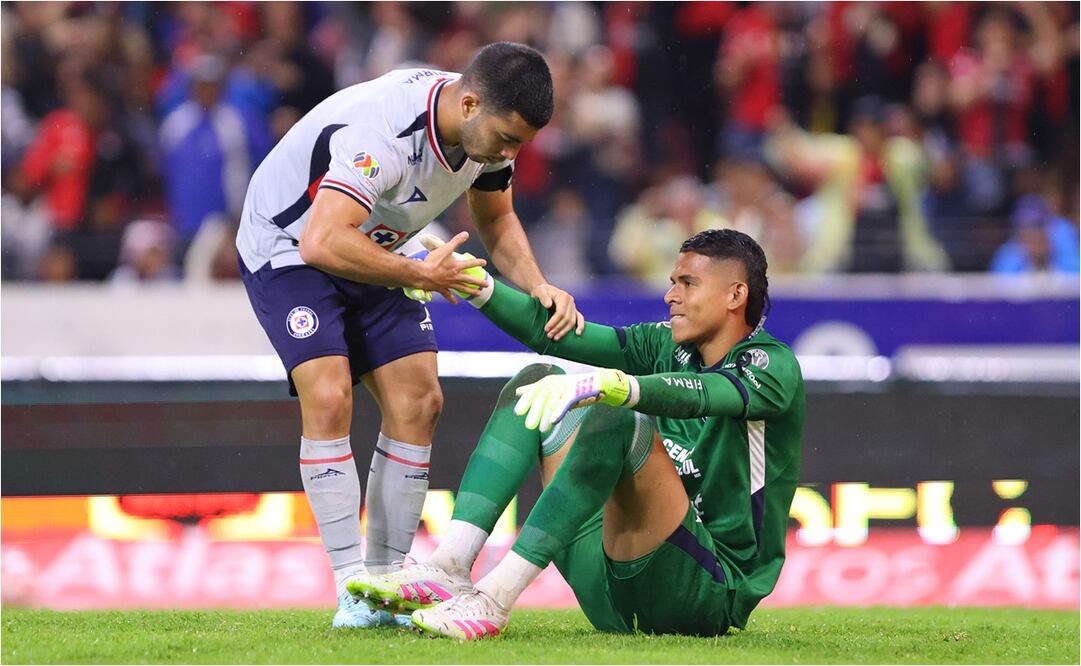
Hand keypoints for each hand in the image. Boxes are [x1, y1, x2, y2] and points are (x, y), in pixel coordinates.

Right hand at [414, 231, 488, 303]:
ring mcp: (449, 284)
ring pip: (462, 289)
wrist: (422, 274)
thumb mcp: (445, 248)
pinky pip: (448, 295)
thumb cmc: (433, 262)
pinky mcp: (442, 289)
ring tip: (478, 294)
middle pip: (470, 280)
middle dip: (479, 282)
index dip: (477, 262)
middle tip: (487, 284)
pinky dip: (452, 299)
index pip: (470, 264)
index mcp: (457, 267)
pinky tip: (456, 302)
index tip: (484, 263)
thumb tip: (466, 234)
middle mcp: (455, 277)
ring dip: (471, 292)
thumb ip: (456, 241)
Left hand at [513, 369, 635, 431]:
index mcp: (549, 381)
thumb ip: (535, 389)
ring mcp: (566, 386)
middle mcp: (556, 382)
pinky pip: (565, 403)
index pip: (534, 390)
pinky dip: (559, 411)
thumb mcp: (553, 388)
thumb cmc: (574, 387)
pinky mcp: (576, 391)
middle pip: (542, 397)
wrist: (599, 383)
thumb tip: (517, 392)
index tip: (517, 413)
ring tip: (541, 429)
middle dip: (535, 412)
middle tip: (528, 426)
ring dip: (546, 416)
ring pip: (553, 402)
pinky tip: (553, 420)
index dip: (526, 401)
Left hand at [531, 284, 584, 340]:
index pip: (561, 312)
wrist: (545, 291)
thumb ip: (543, 297)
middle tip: (549, 336)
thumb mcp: (539, 291)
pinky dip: (580, 326)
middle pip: (566, 319)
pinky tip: (578, 334)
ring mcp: (573, 306)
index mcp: (563, 296)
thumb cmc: (541, 291)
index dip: (554, 322)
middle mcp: (570, 301)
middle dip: (558, 328)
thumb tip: (549, 305)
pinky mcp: (574, 311)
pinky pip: (579, 319)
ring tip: (555, 338)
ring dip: (564, 331)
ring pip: (572, 321)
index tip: (546, 329)